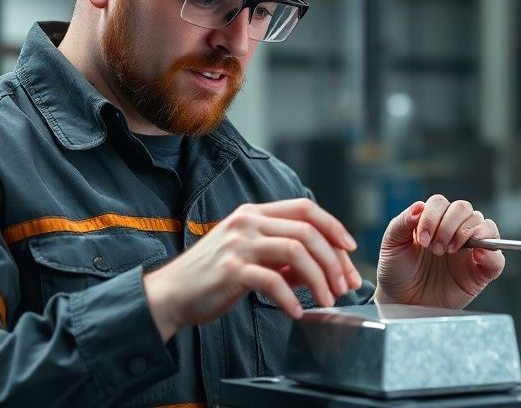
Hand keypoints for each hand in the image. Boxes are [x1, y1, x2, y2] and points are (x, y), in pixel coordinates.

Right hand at [141, 199, 361, 340]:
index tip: (349, 249)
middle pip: (307, 231)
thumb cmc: (211, 278)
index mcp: (254, 213)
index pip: (305, 208)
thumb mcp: (249, 257)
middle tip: (344, 285)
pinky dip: (291, 299)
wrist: (170, 294)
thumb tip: (320, 268)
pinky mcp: (231, 270)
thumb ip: (282, 258)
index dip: (333, 226)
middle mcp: (247, 222)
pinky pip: (273, 282)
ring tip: (327, 300)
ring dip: (319, 279)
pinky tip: (297, 312)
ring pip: (296, 252)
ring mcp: (238, 244)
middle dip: (333, 260)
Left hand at [374, 195, 504, 308]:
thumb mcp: (392, 245)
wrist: (402, 301)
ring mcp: (469, 250)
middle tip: (434, 248)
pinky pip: (497, 258)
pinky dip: (492, 254)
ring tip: (449, 251)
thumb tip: (418, 207)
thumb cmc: (397, 272)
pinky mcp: (480, 272)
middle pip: (464, 209)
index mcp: (433, 221)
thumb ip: (401, 223)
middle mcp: (454, 231)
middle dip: (448, 225)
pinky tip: (476, 255)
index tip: (421, 239)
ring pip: (485, 225)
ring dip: (467, 233)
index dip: (432, 216)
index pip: (441, 203)